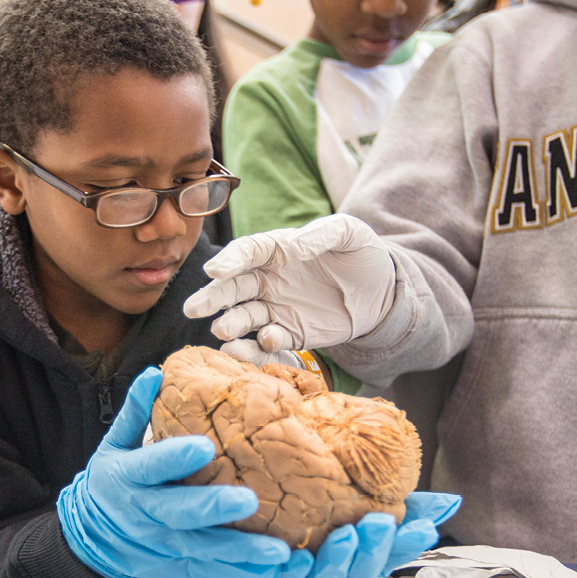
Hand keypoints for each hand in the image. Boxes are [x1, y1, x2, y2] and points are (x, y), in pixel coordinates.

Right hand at [56, 367, 290, 577]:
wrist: (91, 535)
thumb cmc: (112, 478)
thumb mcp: (114, 442)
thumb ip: (135, 409)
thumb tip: (155, 372)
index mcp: (127, 477)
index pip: (152, 465)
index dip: (175, 457)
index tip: (205, 447)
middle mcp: (144, 514)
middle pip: (180, 512)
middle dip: (214, 507)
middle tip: (249, 499)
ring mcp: (162, 545)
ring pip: (202, 550)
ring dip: (241, 552)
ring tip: (279, 552)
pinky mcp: (178, 566)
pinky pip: (212, 571)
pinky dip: (244, 574)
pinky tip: (276, 570)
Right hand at [184, 215, 395, 357]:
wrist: (383, 293)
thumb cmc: (362, 254)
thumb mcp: (350, 233)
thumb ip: (323, 234)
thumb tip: (296, 247)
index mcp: (277, 249)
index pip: (247, 252)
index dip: (229, 261)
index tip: (215, 271)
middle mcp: (269, 278)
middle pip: (234, 287)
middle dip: (213, 297)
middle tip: (193, 309)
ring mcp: (277, 307)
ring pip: (245, 316)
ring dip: (231, 324)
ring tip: (221, 332)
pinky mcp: (291, 332)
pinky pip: (269, 340)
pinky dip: (262, 344)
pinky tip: (266, 341)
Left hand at [244, 491, 460, 577]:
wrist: (266, 532)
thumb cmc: (322, 519)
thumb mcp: (362, 504)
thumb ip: (402, 504)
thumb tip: (448, 503)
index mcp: (365, 560)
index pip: (394, 555)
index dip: (409, 545)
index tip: (424, 529)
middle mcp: (342, 577)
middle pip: (364, 572)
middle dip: (375, 549)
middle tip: (380, 522)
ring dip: (338, 559)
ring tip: (344, 535)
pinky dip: (293, 570)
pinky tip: (296, 557)